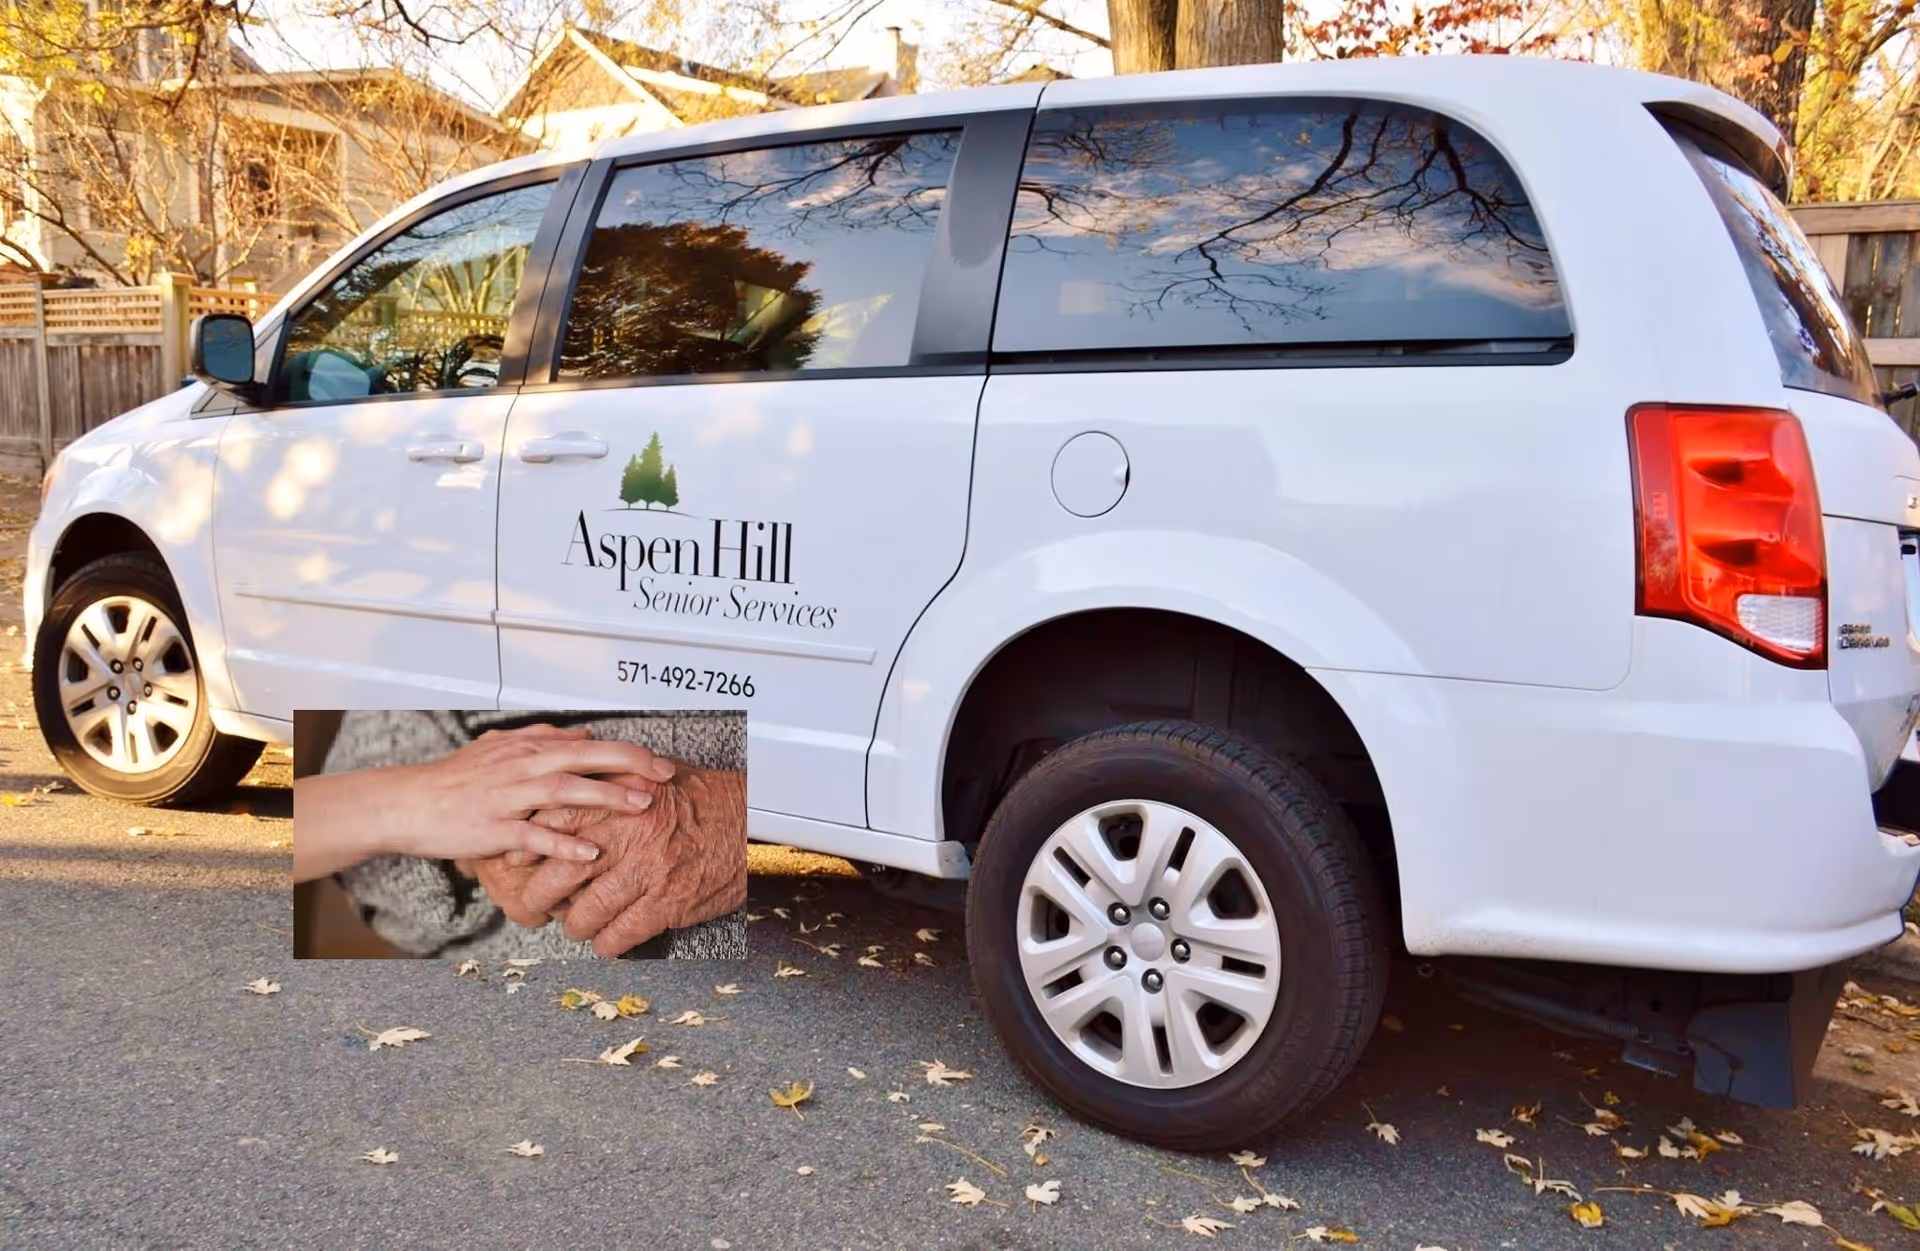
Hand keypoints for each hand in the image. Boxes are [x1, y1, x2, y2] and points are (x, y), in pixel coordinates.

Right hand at [292, 723, 674, 883]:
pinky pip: (533, 836)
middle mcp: (521, 767)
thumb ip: (541, 740)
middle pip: (584, 757)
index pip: (587, 744)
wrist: (405, 802)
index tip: (660, 762)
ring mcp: (507, 797)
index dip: (626, 752)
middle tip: (666, 775)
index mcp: (526, 749)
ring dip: (606, 797)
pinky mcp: (492, 828)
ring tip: (642, 806)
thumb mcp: (498, 749)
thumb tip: (583, 735)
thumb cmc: (453, 779)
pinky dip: (563, 844)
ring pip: (564, 790)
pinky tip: (591, 854)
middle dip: (630, 764)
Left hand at [476, 767, 746, 955]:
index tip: (515, 861)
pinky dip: (607, 944)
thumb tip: (562, 798)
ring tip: (576, 924)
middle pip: (558, 876)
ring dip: (575, 926)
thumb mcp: (647, 776)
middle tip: (535, 906)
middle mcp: (626, 835)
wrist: (750, 818)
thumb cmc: (698, 796)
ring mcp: (646, 872)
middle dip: (538, 898)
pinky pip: (620, 935)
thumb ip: (605, 784)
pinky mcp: (667, 903)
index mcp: (617, 800)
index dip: (527, 848)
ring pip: (585, 913)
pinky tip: (608, 940)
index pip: (552, 825)